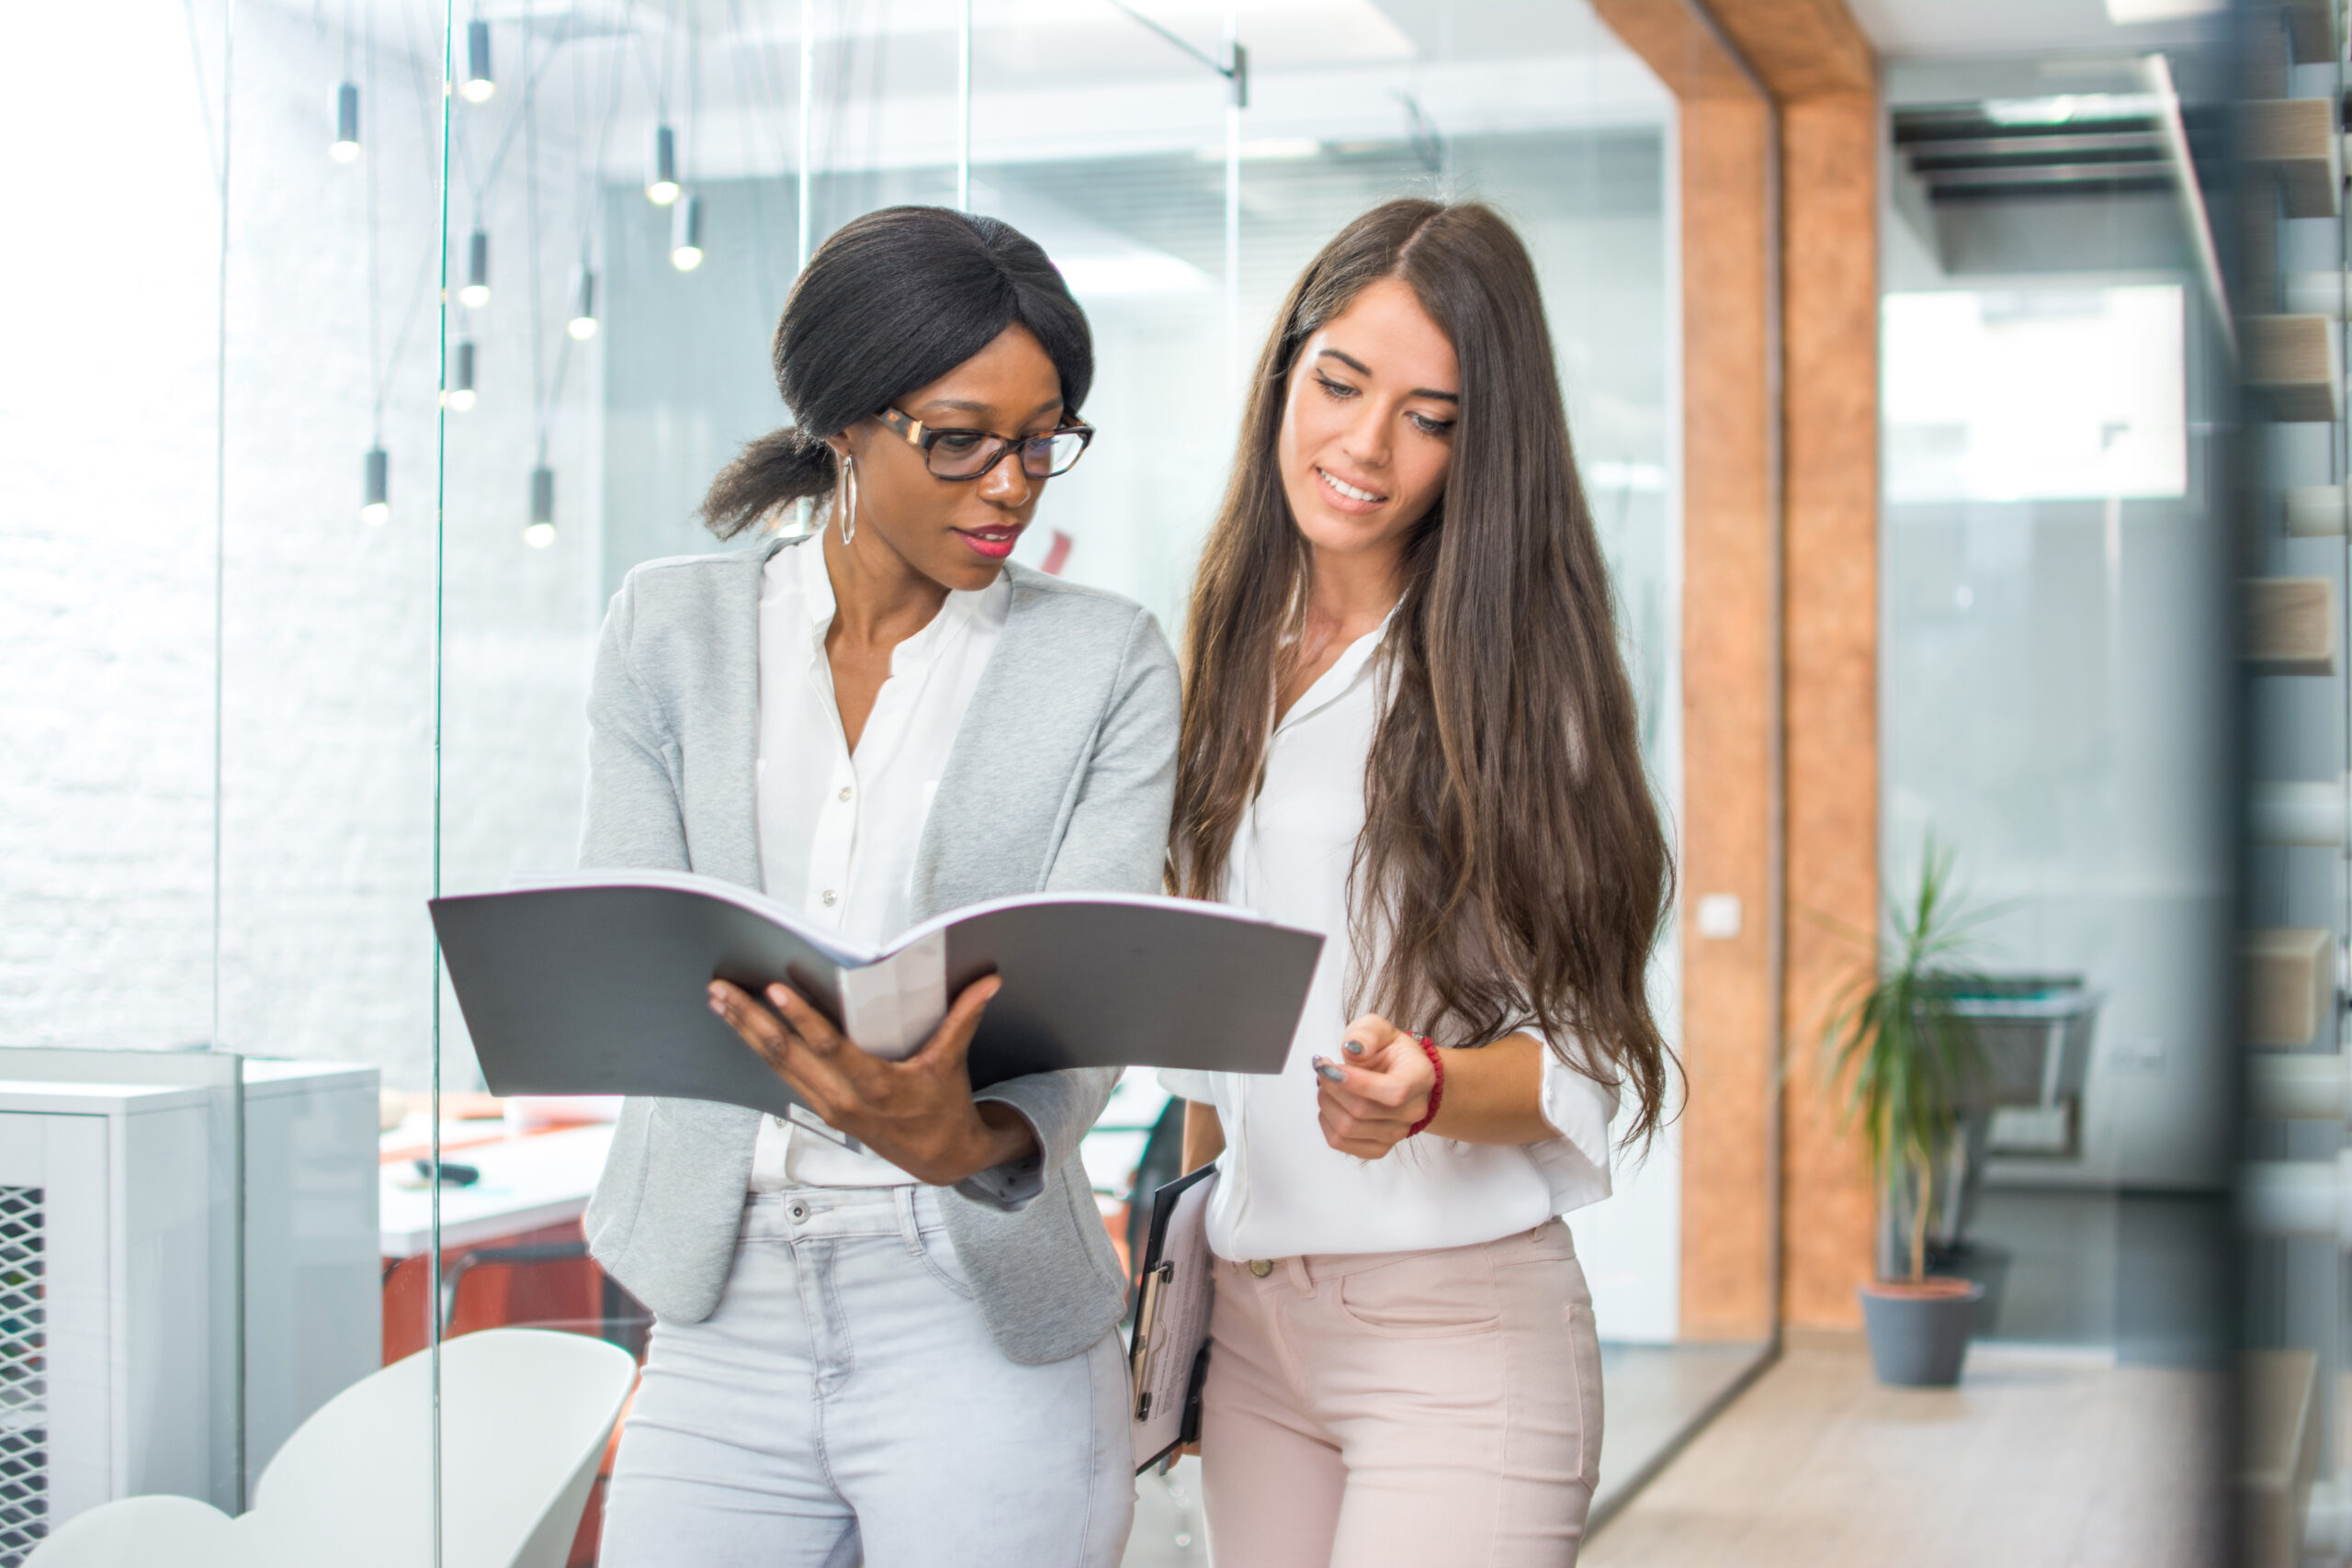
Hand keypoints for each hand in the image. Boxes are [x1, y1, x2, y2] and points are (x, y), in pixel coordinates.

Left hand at [708, 974, 1036, 1185]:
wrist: (938, 1159)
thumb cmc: (943, 1108)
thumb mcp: (952, 1063)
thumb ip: (964, 1018)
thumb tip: (990, 980)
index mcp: (875, 1086)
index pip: (830, 1048)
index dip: (801, 1019)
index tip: (775, 991)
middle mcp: (842, 1098)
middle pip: (785, 1055)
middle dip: (749, 1020)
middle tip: (720, 990)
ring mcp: (826, 1105)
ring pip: (775, 1065)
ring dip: (744, 1031)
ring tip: (718, 1000)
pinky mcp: (820, 1106)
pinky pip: (782, 1073)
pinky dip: (759, 1048)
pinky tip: (742, 1026)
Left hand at [1309, 1013, 1434, 1160]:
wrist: (1399, 1074)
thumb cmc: (1388, 1051)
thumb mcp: (1378, 1028)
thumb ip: (1366, 1034)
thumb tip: (1353, 1049)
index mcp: (1419, 1077)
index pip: (1394, 1091)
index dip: (1356, 1082)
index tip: (1329, 1066)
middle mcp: (1413, 1110)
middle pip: (1362, 1111)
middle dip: (1331, 1087)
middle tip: (1323, 1069)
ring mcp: (1397, 1133)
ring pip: (1348, 1128)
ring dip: (1326, 1103)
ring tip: (1326, 1084)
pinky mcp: (1378, 1148)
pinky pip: (1341, 1142)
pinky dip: (1326, 1122)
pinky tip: (1331, 1104)